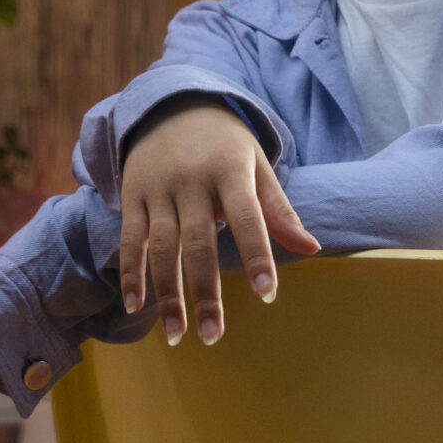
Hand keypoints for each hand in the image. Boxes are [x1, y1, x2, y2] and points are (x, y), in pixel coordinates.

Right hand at [119, 100, 318, 345]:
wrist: (171, 106)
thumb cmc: (225, 146)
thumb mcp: (256, 165)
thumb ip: (279, 210)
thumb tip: (312, 249)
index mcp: (230, 170)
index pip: (248, 218)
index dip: (258, 256)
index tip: (267, 294)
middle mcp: (192, 180)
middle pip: (199, 242)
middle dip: (205, 292)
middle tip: (213, 336)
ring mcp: (159, 189)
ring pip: (163, 247)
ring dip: (167, 294)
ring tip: (177, 334)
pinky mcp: (132, 196)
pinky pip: (131, 240)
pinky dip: (132, 273)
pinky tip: (137, 307)